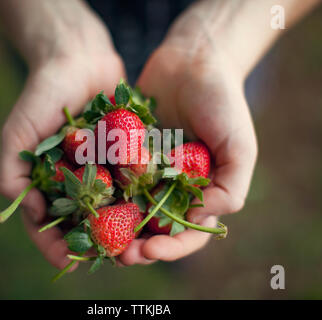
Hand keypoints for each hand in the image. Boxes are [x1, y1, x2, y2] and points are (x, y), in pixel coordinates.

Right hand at [0, 0, 125, 269]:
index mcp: (47, 180)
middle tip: (108, 259)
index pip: (46, 223)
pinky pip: (134, 182)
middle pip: (83, 221)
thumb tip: (27, 210)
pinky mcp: (125, 156)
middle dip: (94, 243)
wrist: (79, 58)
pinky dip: (141, 198)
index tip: (66, 260)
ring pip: (112, 208)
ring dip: (122, 229)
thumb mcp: (19, 131)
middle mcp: (75, 180)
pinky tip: (154, 213)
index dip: (54, 244)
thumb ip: (12, 170)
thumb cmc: (43, 93)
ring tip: (136, 246)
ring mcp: (102, 170)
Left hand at [118, 43, 256, 265]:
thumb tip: (204, 218)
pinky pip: (108, 176)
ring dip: (111, 229)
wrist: (193, 61)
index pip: (187, 233)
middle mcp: (170, 188)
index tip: (151, 249)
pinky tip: (82, 200)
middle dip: (135, 246)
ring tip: (96, 238)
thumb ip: (230, 187)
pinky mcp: (122, 154)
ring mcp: (145, 172)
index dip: (171, 247)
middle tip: (119, 256)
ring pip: (125, 210)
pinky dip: (97, 191)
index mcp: (200, 194)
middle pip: (151, 229)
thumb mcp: (239, 146)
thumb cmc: (223, 103)